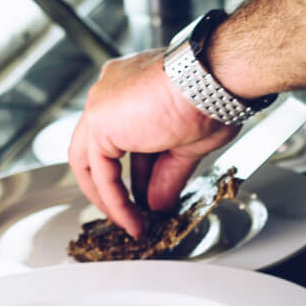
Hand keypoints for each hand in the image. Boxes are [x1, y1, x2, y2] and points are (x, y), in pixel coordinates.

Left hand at [68, 51, 238, 238]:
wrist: (211, 82)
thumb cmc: (213, 96)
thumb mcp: (189, 144)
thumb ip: (168, 174)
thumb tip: (160, 202)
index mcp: (134, 86)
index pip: (127, 135)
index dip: (139, 169)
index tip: (148, 192)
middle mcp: (112, 91)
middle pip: (103, 148)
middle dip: (116, 185)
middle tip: (132, 212)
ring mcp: (102, 104)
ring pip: (92, 161)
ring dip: (111, 197)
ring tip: (132, 222)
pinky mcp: (99, 123)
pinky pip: (100, 172)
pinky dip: (114, 200)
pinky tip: (131, 218)